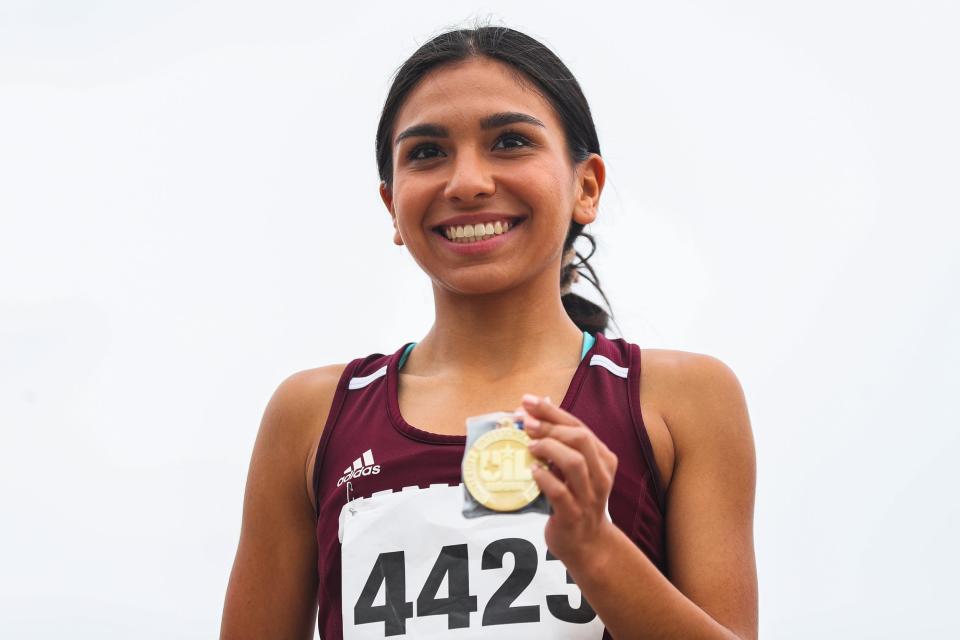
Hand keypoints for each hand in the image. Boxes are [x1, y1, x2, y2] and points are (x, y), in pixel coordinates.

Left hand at [515, 393, 619, 565]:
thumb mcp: (576, 471)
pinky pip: (560, 493)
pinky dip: (544, 478)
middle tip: (524, 422)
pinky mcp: (573, 516)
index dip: (552, 411)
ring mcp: (588, 496)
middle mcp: (600, 475)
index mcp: (603, 458)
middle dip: (550, 426)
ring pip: (575, 463)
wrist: (587, 545)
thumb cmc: (576, 500)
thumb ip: (561, 445)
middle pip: (580, 439)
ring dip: (549, 448)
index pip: (578, 426)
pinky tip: (533, 472)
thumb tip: (533, 414)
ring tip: (530, 446)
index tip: (527, 401)